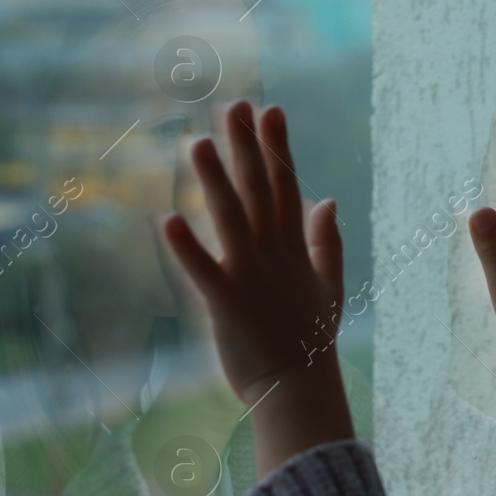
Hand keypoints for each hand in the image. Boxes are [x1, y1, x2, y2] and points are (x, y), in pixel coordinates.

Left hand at [158, 100, 354, 476]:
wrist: (298, 390)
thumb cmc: (309, 340)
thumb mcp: (328, 285)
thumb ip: (327, 242)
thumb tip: (328, 200)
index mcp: (294, 248)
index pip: (286, 186)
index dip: (277, 147)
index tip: (269, 110)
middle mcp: (273, 254)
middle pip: (259, 190)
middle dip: (246, 147)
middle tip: (232, 106)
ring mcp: (250, 276)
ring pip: (231, 218)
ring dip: (214, 181)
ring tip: (197, 143)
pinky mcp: (226, 303)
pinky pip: (202, 270)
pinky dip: (186, 247)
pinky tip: (166, 220)